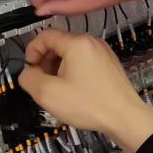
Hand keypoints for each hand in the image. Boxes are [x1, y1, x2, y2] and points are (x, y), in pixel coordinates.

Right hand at [19, 29, 152, 152]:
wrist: (125, 117)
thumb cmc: (86, 104)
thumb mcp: (47, 93)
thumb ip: (29, 78)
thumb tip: (28, 72)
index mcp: (77, 43)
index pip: (46, 35)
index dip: (32, 50)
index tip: (30, 69)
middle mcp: (92, 41)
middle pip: (59, 43)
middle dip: (45, 60)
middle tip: (42, 81)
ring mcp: (104, 52)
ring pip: (72, 53)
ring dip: (58, 66)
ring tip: (57, 88)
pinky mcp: (110, 64)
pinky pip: (84, 60)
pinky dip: (73, 70)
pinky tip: (74, 90)